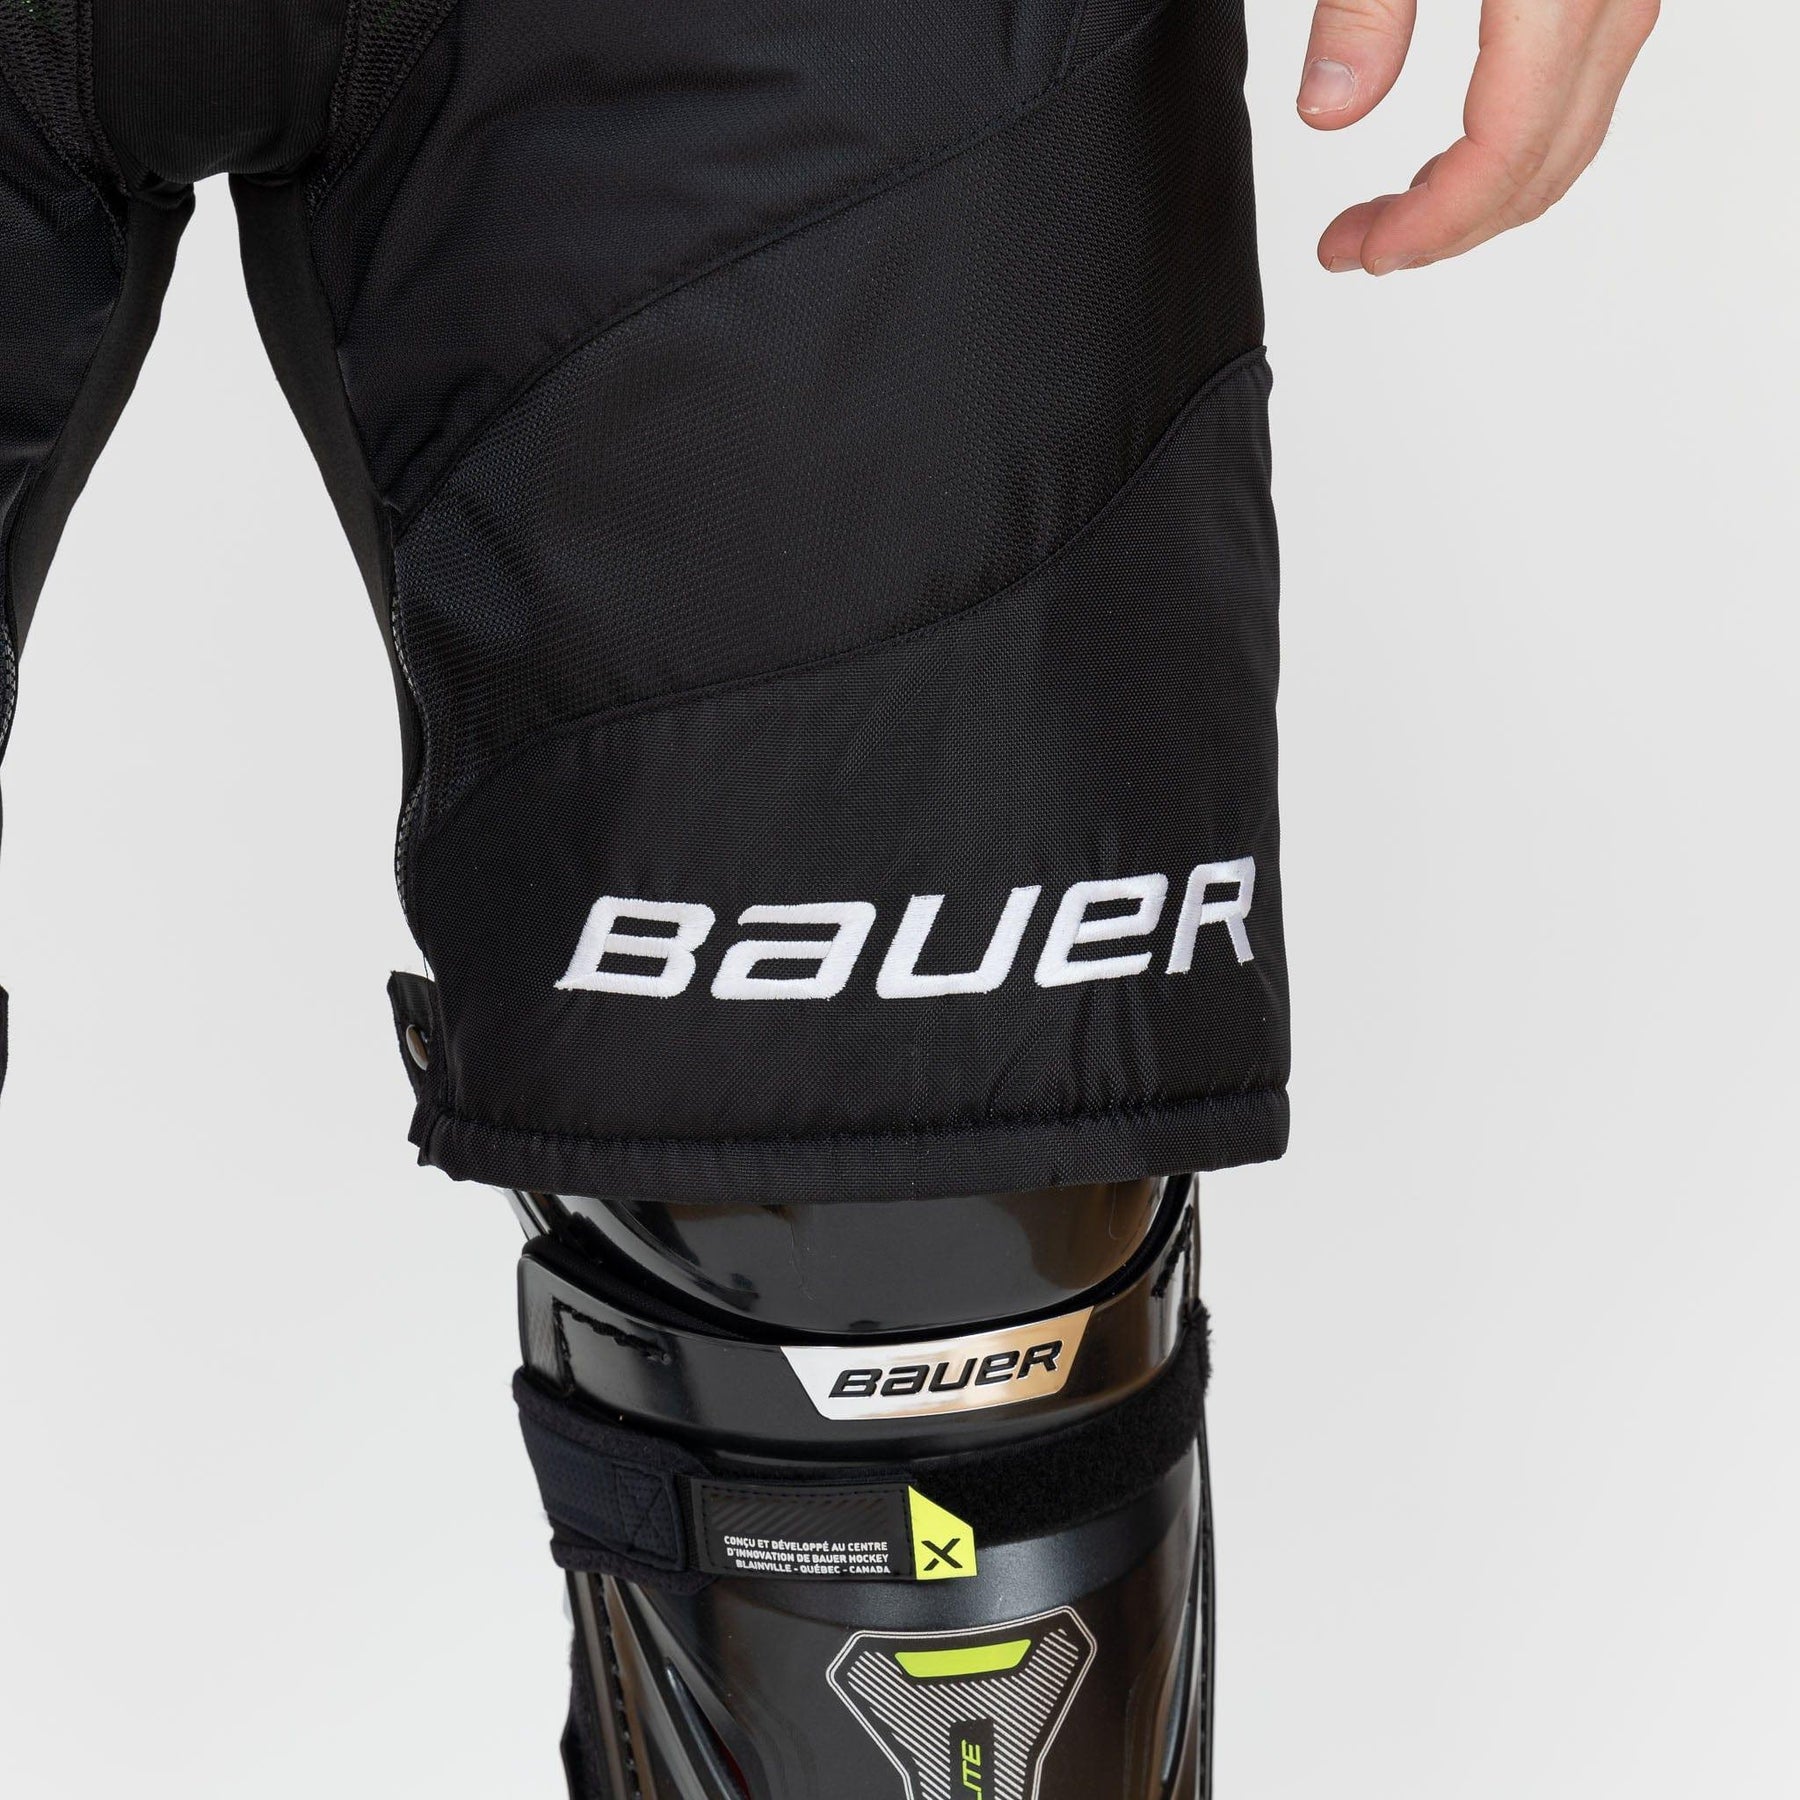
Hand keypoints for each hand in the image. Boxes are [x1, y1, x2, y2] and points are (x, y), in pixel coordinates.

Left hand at [1296, 0, 1660, 273]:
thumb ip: (1365, 9)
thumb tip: (1326, 110)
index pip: (1504, 150)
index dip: (1431, 222)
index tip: (1360, 251)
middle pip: (1540, 167)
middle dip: (1443, 231)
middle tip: (1355, 247)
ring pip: (1566, 144)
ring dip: (1478, 203)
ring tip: (1389, 221)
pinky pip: (1576, 103)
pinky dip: (1512, 156)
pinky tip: (1444, 166)